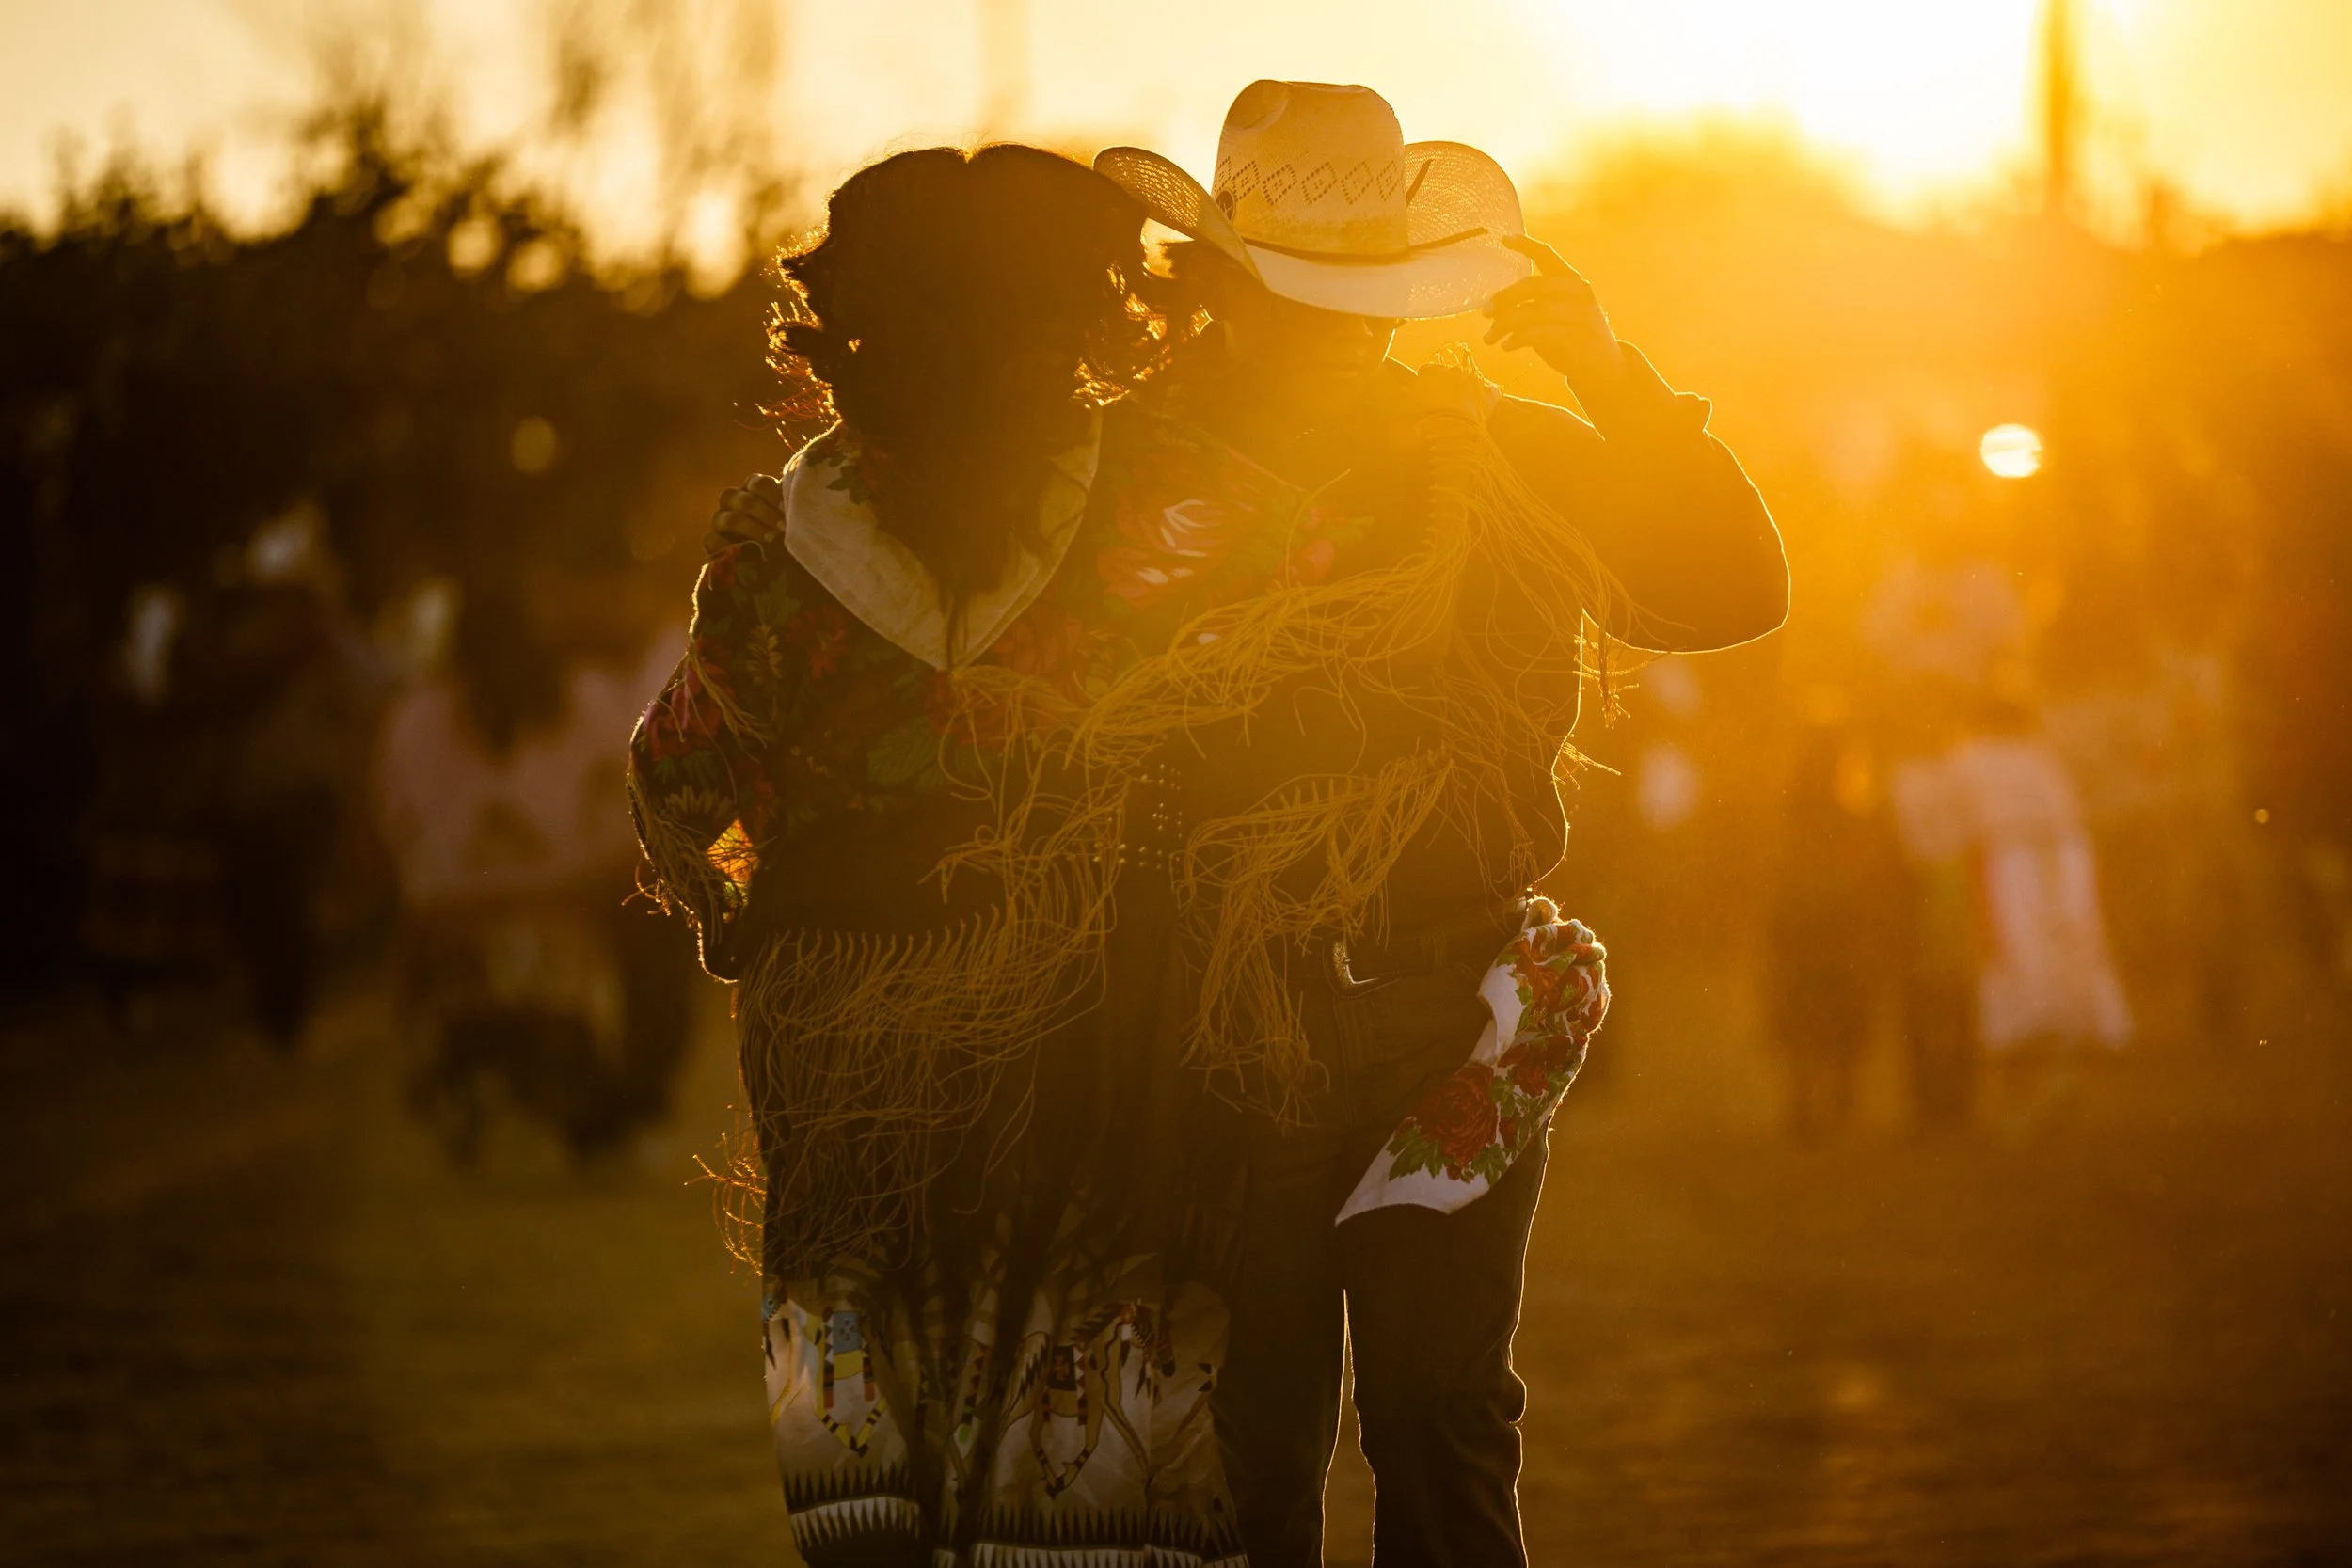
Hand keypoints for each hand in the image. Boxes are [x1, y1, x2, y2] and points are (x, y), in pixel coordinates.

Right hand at [703, 474, 784, 555]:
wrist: (770, 561)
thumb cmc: (783, 533)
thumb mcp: (788, 518)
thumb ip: (790, 507)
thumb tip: (799, 502)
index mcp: (753, 489)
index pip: (759, 484)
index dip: (773, 495)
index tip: (786, 509)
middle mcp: (734, 500)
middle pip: (746, 501)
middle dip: (766, 514)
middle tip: (783, 527)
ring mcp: (721, 519)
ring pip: (731, 519)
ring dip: (752, 529)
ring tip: (770, 539)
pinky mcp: (712, 540)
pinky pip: (712, 540)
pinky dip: (728, 546)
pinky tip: (745, 552)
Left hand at [1482, 235, 1624, 400]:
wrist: (1603, 365)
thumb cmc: (1572, 335)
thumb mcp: (1556, 313)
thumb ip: (1532, 304)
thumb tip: (1493, 307)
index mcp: (1571, 279)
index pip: (1547, 254)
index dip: (1525, 245)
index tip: (1503, 239)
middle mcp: (1577, 291)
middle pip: (1530, 286)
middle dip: (1502, 299)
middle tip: (1484, 313)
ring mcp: (1577, 313)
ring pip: (1529, 313)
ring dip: (1503, 326)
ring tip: (1489, 338)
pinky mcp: (1573, 336)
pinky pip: (1535, 334)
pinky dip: (1515, 340)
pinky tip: (1507, 346)